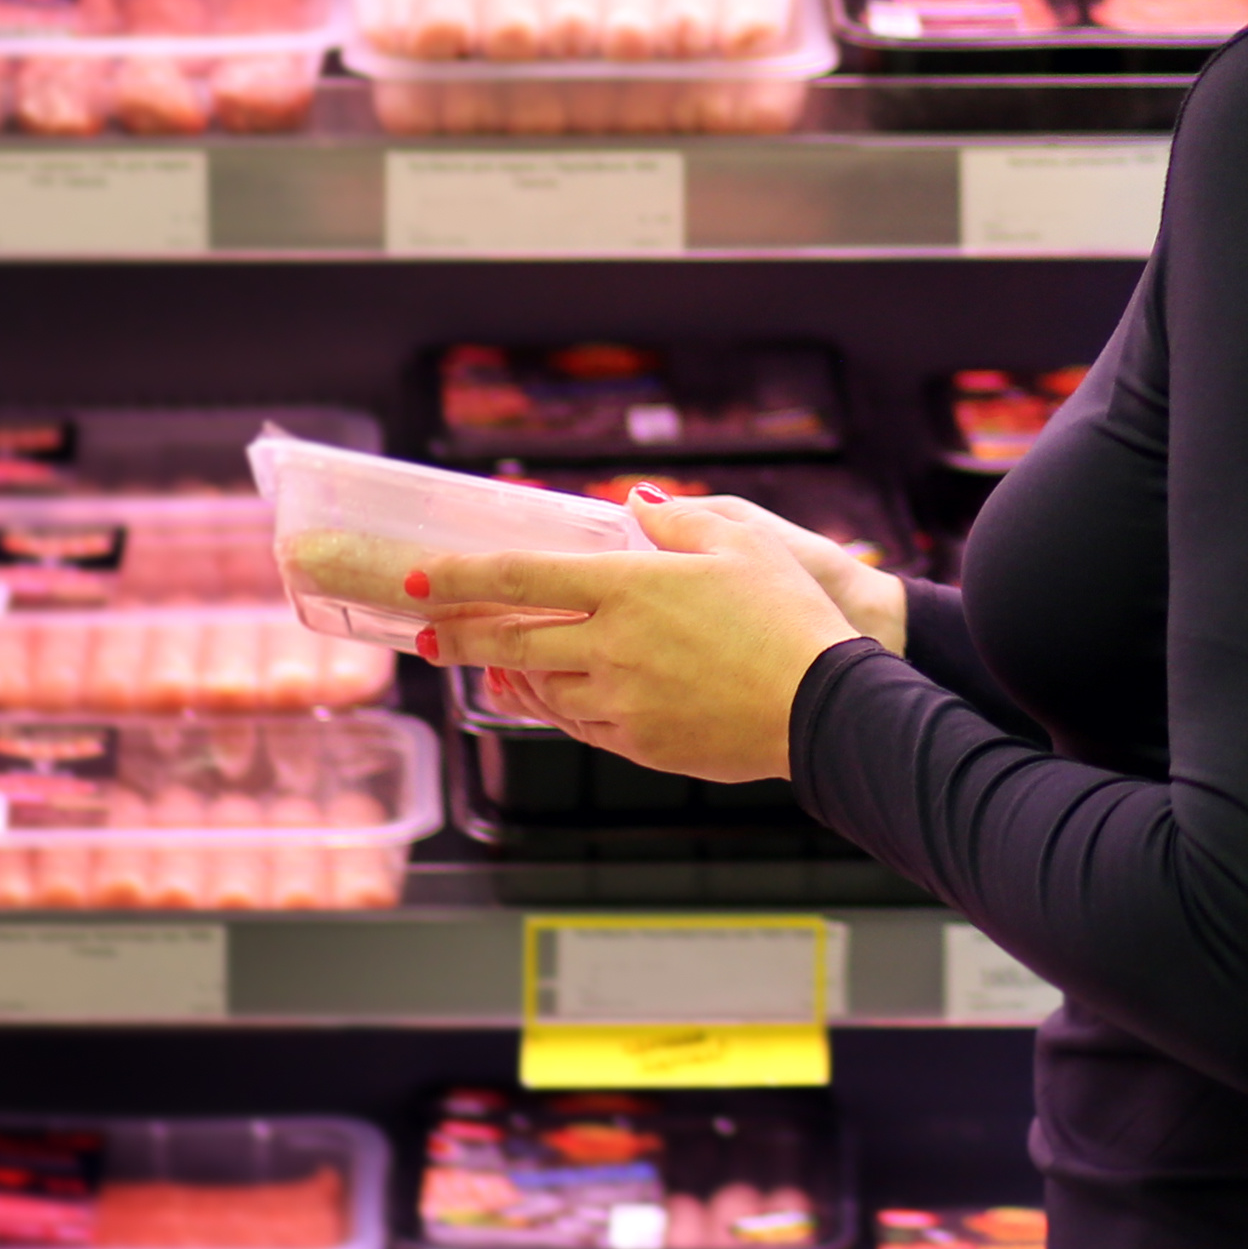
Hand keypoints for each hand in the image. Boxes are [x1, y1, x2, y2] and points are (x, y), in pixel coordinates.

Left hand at [418, 491, 868, 788]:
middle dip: (456, 634)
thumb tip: (636, 506)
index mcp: (631, 585)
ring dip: (500, 674)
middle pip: (512, 639)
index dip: (462, 576)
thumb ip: (679, 519)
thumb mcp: (743, 541)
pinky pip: (577, 725)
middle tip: (422, 631)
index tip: (421, 576)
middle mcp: (614, 644)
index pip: (523, 577)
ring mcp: (623, 700)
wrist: (827, 706)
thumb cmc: (791, 616)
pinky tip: (541, 698)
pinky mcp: (642, 742)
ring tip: (478, 664)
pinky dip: (548, 708)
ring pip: (539, 688)